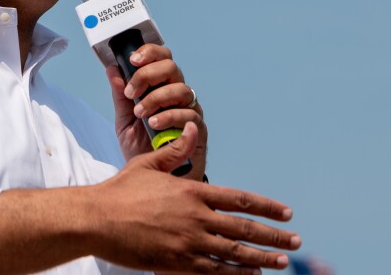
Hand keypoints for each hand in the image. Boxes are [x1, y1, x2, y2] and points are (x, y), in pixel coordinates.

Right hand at [91, 123, 300, 273]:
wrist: (95, 219)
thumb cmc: (120, 191)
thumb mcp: (149, 165)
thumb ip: (175, 151)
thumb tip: (192, 130)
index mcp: (191, 192)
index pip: (239, 199)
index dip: (266, 206)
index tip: (286, 213)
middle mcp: (195, 216)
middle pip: (244, 228)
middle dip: (273, 236)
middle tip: (295, 241)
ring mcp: (188, 241)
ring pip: (234, 252)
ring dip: (262, 258)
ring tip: (281, 261)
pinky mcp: (177, 262)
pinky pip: (214, 271)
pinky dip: (235, 274)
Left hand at [106, 43, 206, 179]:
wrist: (153, 177)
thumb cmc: (141, 146)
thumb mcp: (124, 120)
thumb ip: (120, 96)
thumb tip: (112, 69)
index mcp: (160, 86)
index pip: (161, 58)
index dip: (149, 53)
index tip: (132, 60)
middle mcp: (177, 93)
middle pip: (171, 67)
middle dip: (148, 75)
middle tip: (131, 92)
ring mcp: (189, 109)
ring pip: (180, 89)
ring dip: (156, 98)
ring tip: (140, 113)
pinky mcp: (197, 128)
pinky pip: (188, 114)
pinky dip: (168, 117)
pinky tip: (154, 124)